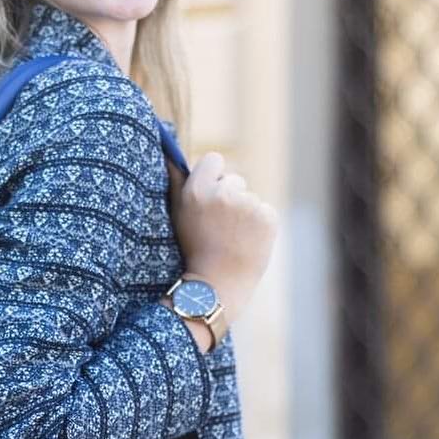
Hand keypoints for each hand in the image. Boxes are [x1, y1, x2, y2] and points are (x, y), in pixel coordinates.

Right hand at [166, 151, 277, 326]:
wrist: (216, 285)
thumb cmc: (192, 249)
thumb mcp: (178, 214)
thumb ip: (176, 182)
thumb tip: (170, 154)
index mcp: (198, 189)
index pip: (214, 160)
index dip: (213, 177)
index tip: (211, 195)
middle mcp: (224, 192)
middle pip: (234, 180)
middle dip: (229, 197)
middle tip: (220, 226)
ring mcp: (248, 204)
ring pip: (250, 199)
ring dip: (244, 213)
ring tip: (232, 238)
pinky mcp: (268, 216)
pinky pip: (264, 211)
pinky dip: (259, 225)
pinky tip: (246, 242)